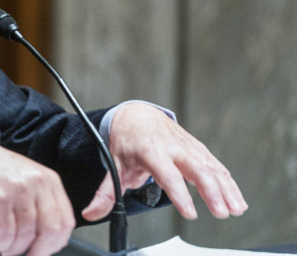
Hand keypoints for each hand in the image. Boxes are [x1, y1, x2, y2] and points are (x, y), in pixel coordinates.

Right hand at [0, 135, 74, 255]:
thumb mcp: (26, 179)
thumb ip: (42, 203)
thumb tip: (52, 237)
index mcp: (48, 179)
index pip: (65, 220)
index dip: (56, 243)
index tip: (46, 250)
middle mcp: (35, 183)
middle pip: (49, 230)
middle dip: (38, 251)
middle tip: (28, 255)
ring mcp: (16, 190)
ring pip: (25, 235)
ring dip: (14, 249)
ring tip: (5, 247)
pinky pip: (4, 233)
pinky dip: (0, 243)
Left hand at [81, 103, 247, 221]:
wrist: (137, 114)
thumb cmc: (126, 140)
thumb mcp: (113, 164)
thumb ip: (106, 193)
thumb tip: (90, 213)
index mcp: (150, 150)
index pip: (167, 174)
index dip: (179, 193)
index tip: (190, 213)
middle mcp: (172, 147)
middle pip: (196, 169)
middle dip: (211, 191)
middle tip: (221, 213)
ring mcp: (187, 146)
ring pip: (211, 167)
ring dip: (226, 189)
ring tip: (235, 209)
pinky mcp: (197, 148)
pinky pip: (215, 165)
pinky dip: (228, 182)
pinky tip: (237, 199)